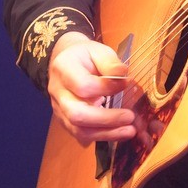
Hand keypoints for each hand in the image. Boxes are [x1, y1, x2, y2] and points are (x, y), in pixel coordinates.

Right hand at [47, 32, 136, 146]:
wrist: (66, 63)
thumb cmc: (85, 57)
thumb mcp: (98, 50)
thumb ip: (110, 63)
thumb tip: (123, 77)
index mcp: (63, 69)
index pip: (83, 86)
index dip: (106, 88)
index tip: (126, 84)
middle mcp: (57, 92)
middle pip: (76, 114)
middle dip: (106, 120)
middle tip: (130, 117)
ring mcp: (59, 109)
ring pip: (78, 130)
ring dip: (106, 133)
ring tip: (130, 131)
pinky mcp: (65, 121)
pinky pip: (81, 135)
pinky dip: (101, 137)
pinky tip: (119, 133)